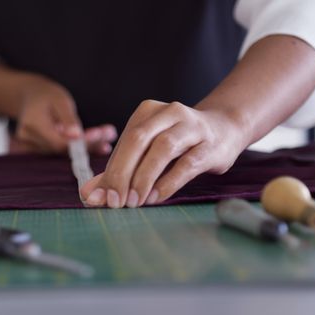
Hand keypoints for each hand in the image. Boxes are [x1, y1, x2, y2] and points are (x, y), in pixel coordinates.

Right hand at [14, 78, 116, 153]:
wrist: (28, 96)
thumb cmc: (46, 94)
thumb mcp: (60, 99)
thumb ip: (68, 118)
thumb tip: (77, 136)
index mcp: (32, 124)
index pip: (59, 142)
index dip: (81, 142)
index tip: (100, 134)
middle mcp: (27, 138)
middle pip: (62, 149)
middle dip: (89, 143)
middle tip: (109, 134)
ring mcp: (29, 146)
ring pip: (62, 152)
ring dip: (87, 146)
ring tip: (107, 136)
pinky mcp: (36, 150)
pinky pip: (59, 152)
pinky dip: (78, 148)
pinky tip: (97, 143)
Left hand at [80, 100, 248, 207]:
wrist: (225, 128)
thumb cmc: (179, 143)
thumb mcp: (148, 151)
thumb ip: (119, 170)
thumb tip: (89, 195)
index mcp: (148, 111)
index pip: (123, 141)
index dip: (110, 170)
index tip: (99, 197)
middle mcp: (169, 113)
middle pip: (138, 140)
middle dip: (123, 173)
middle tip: (115, 202)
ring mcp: (192, 127)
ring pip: (163, 148)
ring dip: (145, 177)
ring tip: (134, 202)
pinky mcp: (211, 145)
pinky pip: (188, 163)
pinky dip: (169, 182)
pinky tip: (156, 197)